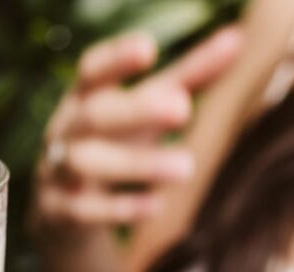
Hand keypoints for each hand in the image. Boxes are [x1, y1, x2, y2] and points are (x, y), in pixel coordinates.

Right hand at [36, 27, 240, 234]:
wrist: (63, 210)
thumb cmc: (113, 143)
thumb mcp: (144, 110)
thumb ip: (185, 78)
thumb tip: (235, 39)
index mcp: (84, 98)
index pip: (91, 71)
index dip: (114, 60)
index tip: (148, 51)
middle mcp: (66, 131)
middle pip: (93, 116)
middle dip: (135, 111)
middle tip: (183, 109)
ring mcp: (58, 171)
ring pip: (86, 163)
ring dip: (136, 164)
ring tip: (186, 167)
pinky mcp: (60, 211)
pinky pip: (84, 210)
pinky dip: (120, 207)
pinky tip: (157, 205)